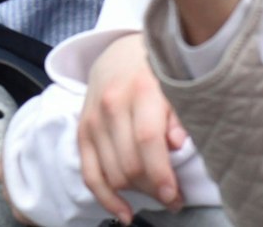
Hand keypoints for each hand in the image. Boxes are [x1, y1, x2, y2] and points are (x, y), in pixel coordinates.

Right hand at [78, 34, 188, 222]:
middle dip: (154, 189)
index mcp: (140, 89)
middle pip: (129, 164)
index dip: (161, 174)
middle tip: (176, 198)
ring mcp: (93, 119)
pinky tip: (123, 213)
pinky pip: (90, 174)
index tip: (176, 195)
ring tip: (158, 195)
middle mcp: (112, 104)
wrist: (120, 52)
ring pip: (112, 173)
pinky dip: (106, 199)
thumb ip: (179, 114)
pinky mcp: (82, 130)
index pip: (146, 140)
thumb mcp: (175, 84)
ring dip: (137, 194)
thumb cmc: (156, 71)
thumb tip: (178, 145)